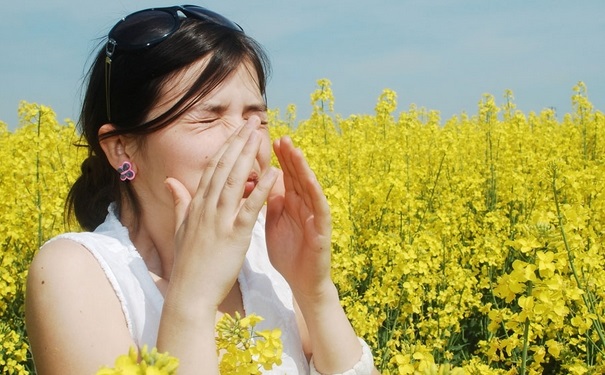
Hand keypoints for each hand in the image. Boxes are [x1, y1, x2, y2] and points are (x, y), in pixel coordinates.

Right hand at [164, 119, 277, 311]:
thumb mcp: (181, 228)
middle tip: (251, 121)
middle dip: (238, 142)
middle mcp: (207, 208)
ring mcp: (219, 220)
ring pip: (234, 181)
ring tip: (260, 136)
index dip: (226, 146)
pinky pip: (249, 208)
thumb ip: (180, 202)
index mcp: (197, 205)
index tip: (236, 130)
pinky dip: (261, 189)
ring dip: (248, 156)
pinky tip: (272, 173)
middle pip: (224, 168)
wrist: (190, 292)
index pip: (213, 168)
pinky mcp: (234, 236)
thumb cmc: (188, 262)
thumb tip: (171, 181)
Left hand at [265, 136, 332, 298]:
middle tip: (282, 137)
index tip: (268, 140)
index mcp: (290, 203)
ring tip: (295, 151)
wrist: (301, 282)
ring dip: (303, 168)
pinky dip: (315, 193)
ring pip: (309, 187)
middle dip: (289, 156)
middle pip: (297, 176)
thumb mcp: (274, 223)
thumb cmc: (288, 253)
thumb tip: (263, 182)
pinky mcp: (322, 230)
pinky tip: (309, 180)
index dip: (277, 159)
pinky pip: (319, 208)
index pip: (284, 175)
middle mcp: (304, 205)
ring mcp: (314, 215)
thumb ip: (271, 203)